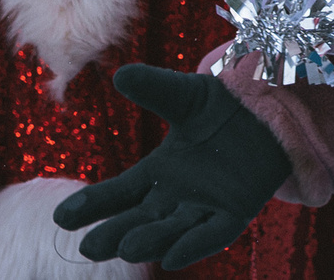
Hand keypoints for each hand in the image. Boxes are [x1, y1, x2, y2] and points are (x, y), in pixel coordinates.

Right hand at [51, 64, 291, 270]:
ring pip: (172, 229)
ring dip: (150, 240)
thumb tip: (120, 75)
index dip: (93, 206)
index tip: (62, 217)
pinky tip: (171, 258)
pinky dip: (193, 245)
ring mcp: (205, 207)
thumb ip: (155, 88)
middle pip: (140, 219)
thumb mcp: (185, 95)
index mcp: (159, 172)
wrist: (271, 112)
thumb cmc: (221, 107)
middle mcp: (176, 196)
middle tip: (88, 247)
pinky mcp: (235, 213)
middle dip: (114, 233)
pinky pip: (213, 234)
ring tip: (126, 248)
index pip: (120, 193)